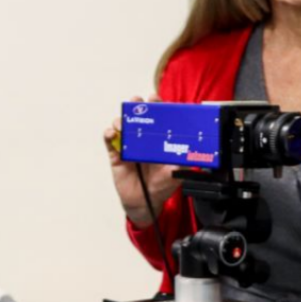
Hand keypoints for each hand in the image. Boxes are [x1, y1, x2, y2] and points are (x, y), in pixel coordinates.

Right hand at [105, 95, 179, 226]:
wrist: (146, 202)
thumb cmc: (161, 186)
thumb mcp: (176, 173)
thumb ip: (182, 162)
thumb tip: (192, 153)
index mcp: (157, 139)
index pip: (157, 117)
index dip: (155, 105)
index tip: (155, 99)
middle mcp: (142, 139)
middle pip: (137, 116)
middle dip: (135, 105)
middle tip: (136, 101)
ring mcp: (128, 146)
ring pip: (121, 125)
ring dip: (120, 120)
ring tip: (122, 124)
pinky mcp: (116, 155)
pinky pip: (109, 142)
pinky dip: (108, 135)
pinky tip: (112, 133)